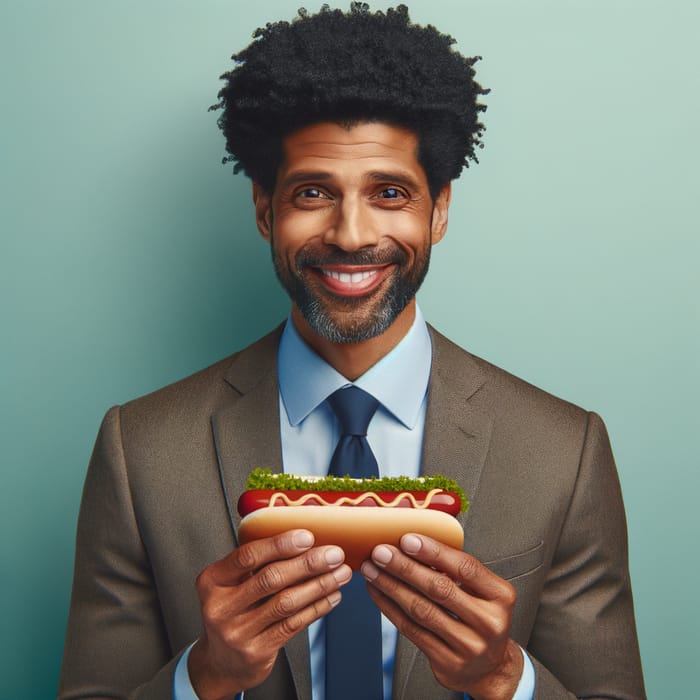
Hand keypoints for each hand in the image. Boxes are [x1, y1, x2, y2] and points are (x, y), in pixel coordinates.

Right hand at [189, 529, 351, 699]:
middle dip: (308, 564)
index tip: (307, 536)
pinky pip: (293, 624)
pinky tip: (331, 596)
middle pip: (271, 579)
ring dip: (319, 585)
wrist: (220, 662)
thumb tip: (303, 540)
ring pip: (286, 602)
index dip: (279, 544)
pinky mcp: (256, 652)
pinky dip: (316, 607)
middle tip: (334, 554)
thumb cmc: (232, 612)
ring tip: (340, 574)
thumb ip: (256, 564)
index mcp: (212, 580)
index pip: (248, 556)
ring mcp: (237, 632)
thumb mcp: (230, 584)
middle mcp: (220, 606)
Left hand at [361, 533, 521, 699]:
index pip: (465, 568)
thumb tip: (413, 541)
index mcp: (500, 596)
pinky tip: (378, 592)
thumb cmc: (480, 617)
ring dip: (391, 586)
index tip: (407, 539)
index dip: (434, 552)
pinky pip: (412, 630)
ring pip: (421, 610)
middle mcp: (489, 623)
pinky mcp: (448, 663)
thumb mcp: (482, 591)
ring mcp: (469, 646)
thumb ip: (456, 569)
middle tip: (381, 552)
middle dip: (404, 567)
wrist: (490, 666)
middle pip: (439, 589)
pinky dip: (390, 608)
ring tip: (373, 569)